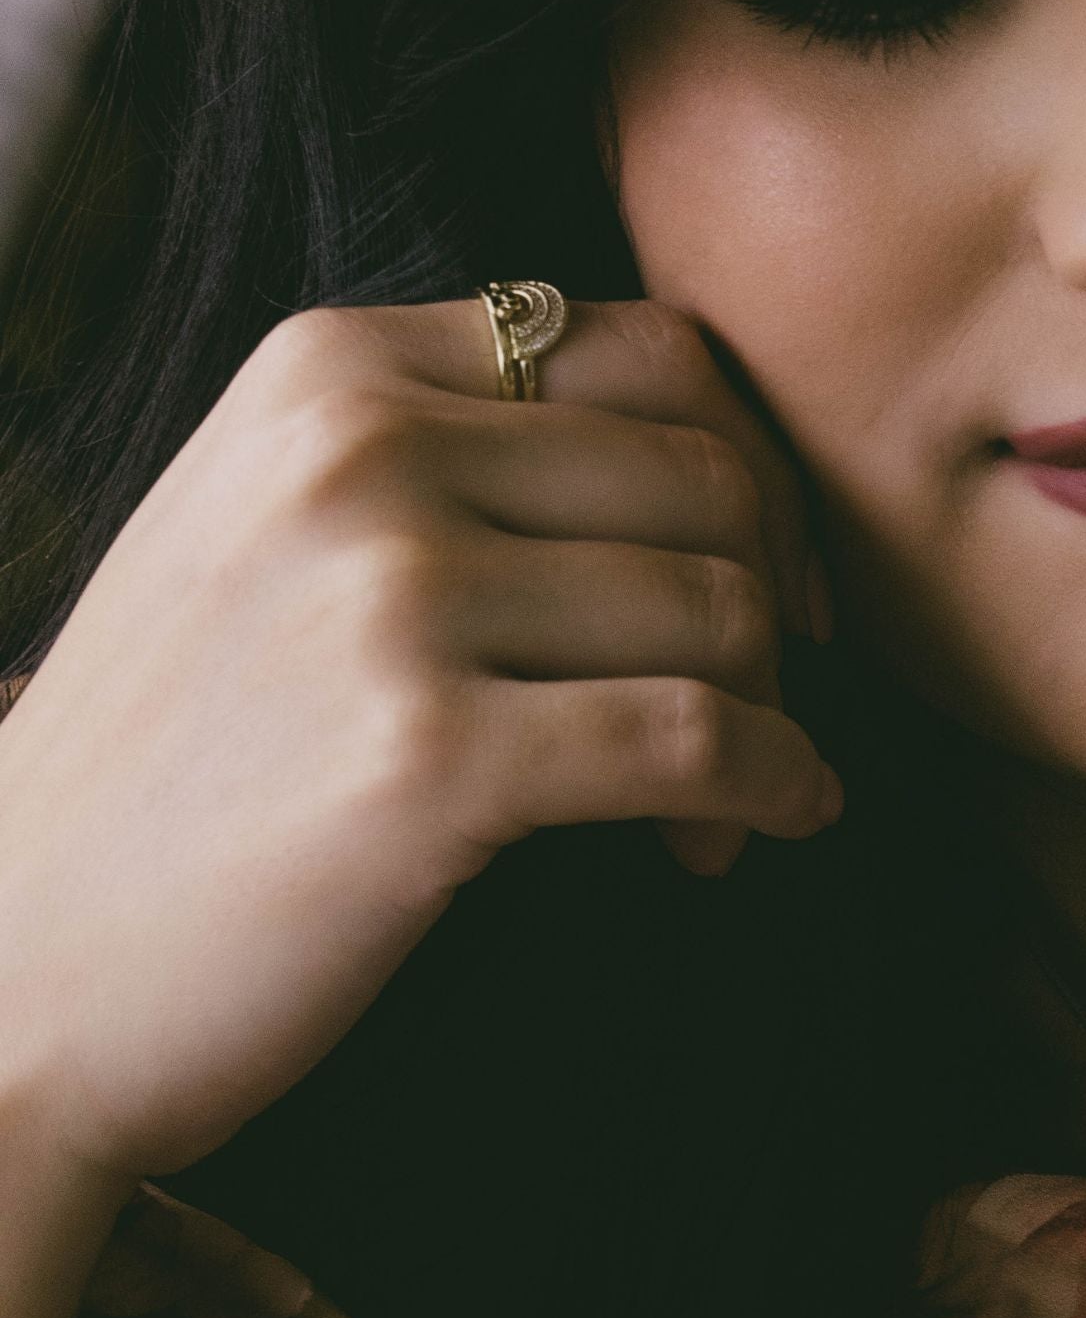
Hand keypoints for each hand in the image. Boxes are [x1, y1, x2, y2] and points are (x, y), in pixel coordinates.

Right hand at [0, 294, 843, 1183]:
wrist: (14, 963)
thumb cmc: (169, 760)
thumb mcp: (266, 528)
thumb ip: (442, 455)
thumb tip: (696, 472)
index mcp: (330, 369)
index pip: (651, 355)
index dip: (747, 468)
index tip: (767, 574)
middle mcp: (360, 452)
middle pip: (705, 479)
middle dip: (778, 599)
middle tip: (766, 702)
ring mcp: (388, 598)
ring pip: (719, 607)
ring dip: (773, 714)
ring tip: (724, 805)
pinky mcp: (424, 757)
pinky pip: (696, 741)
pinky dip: (777, 785)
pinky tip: (773, 825)